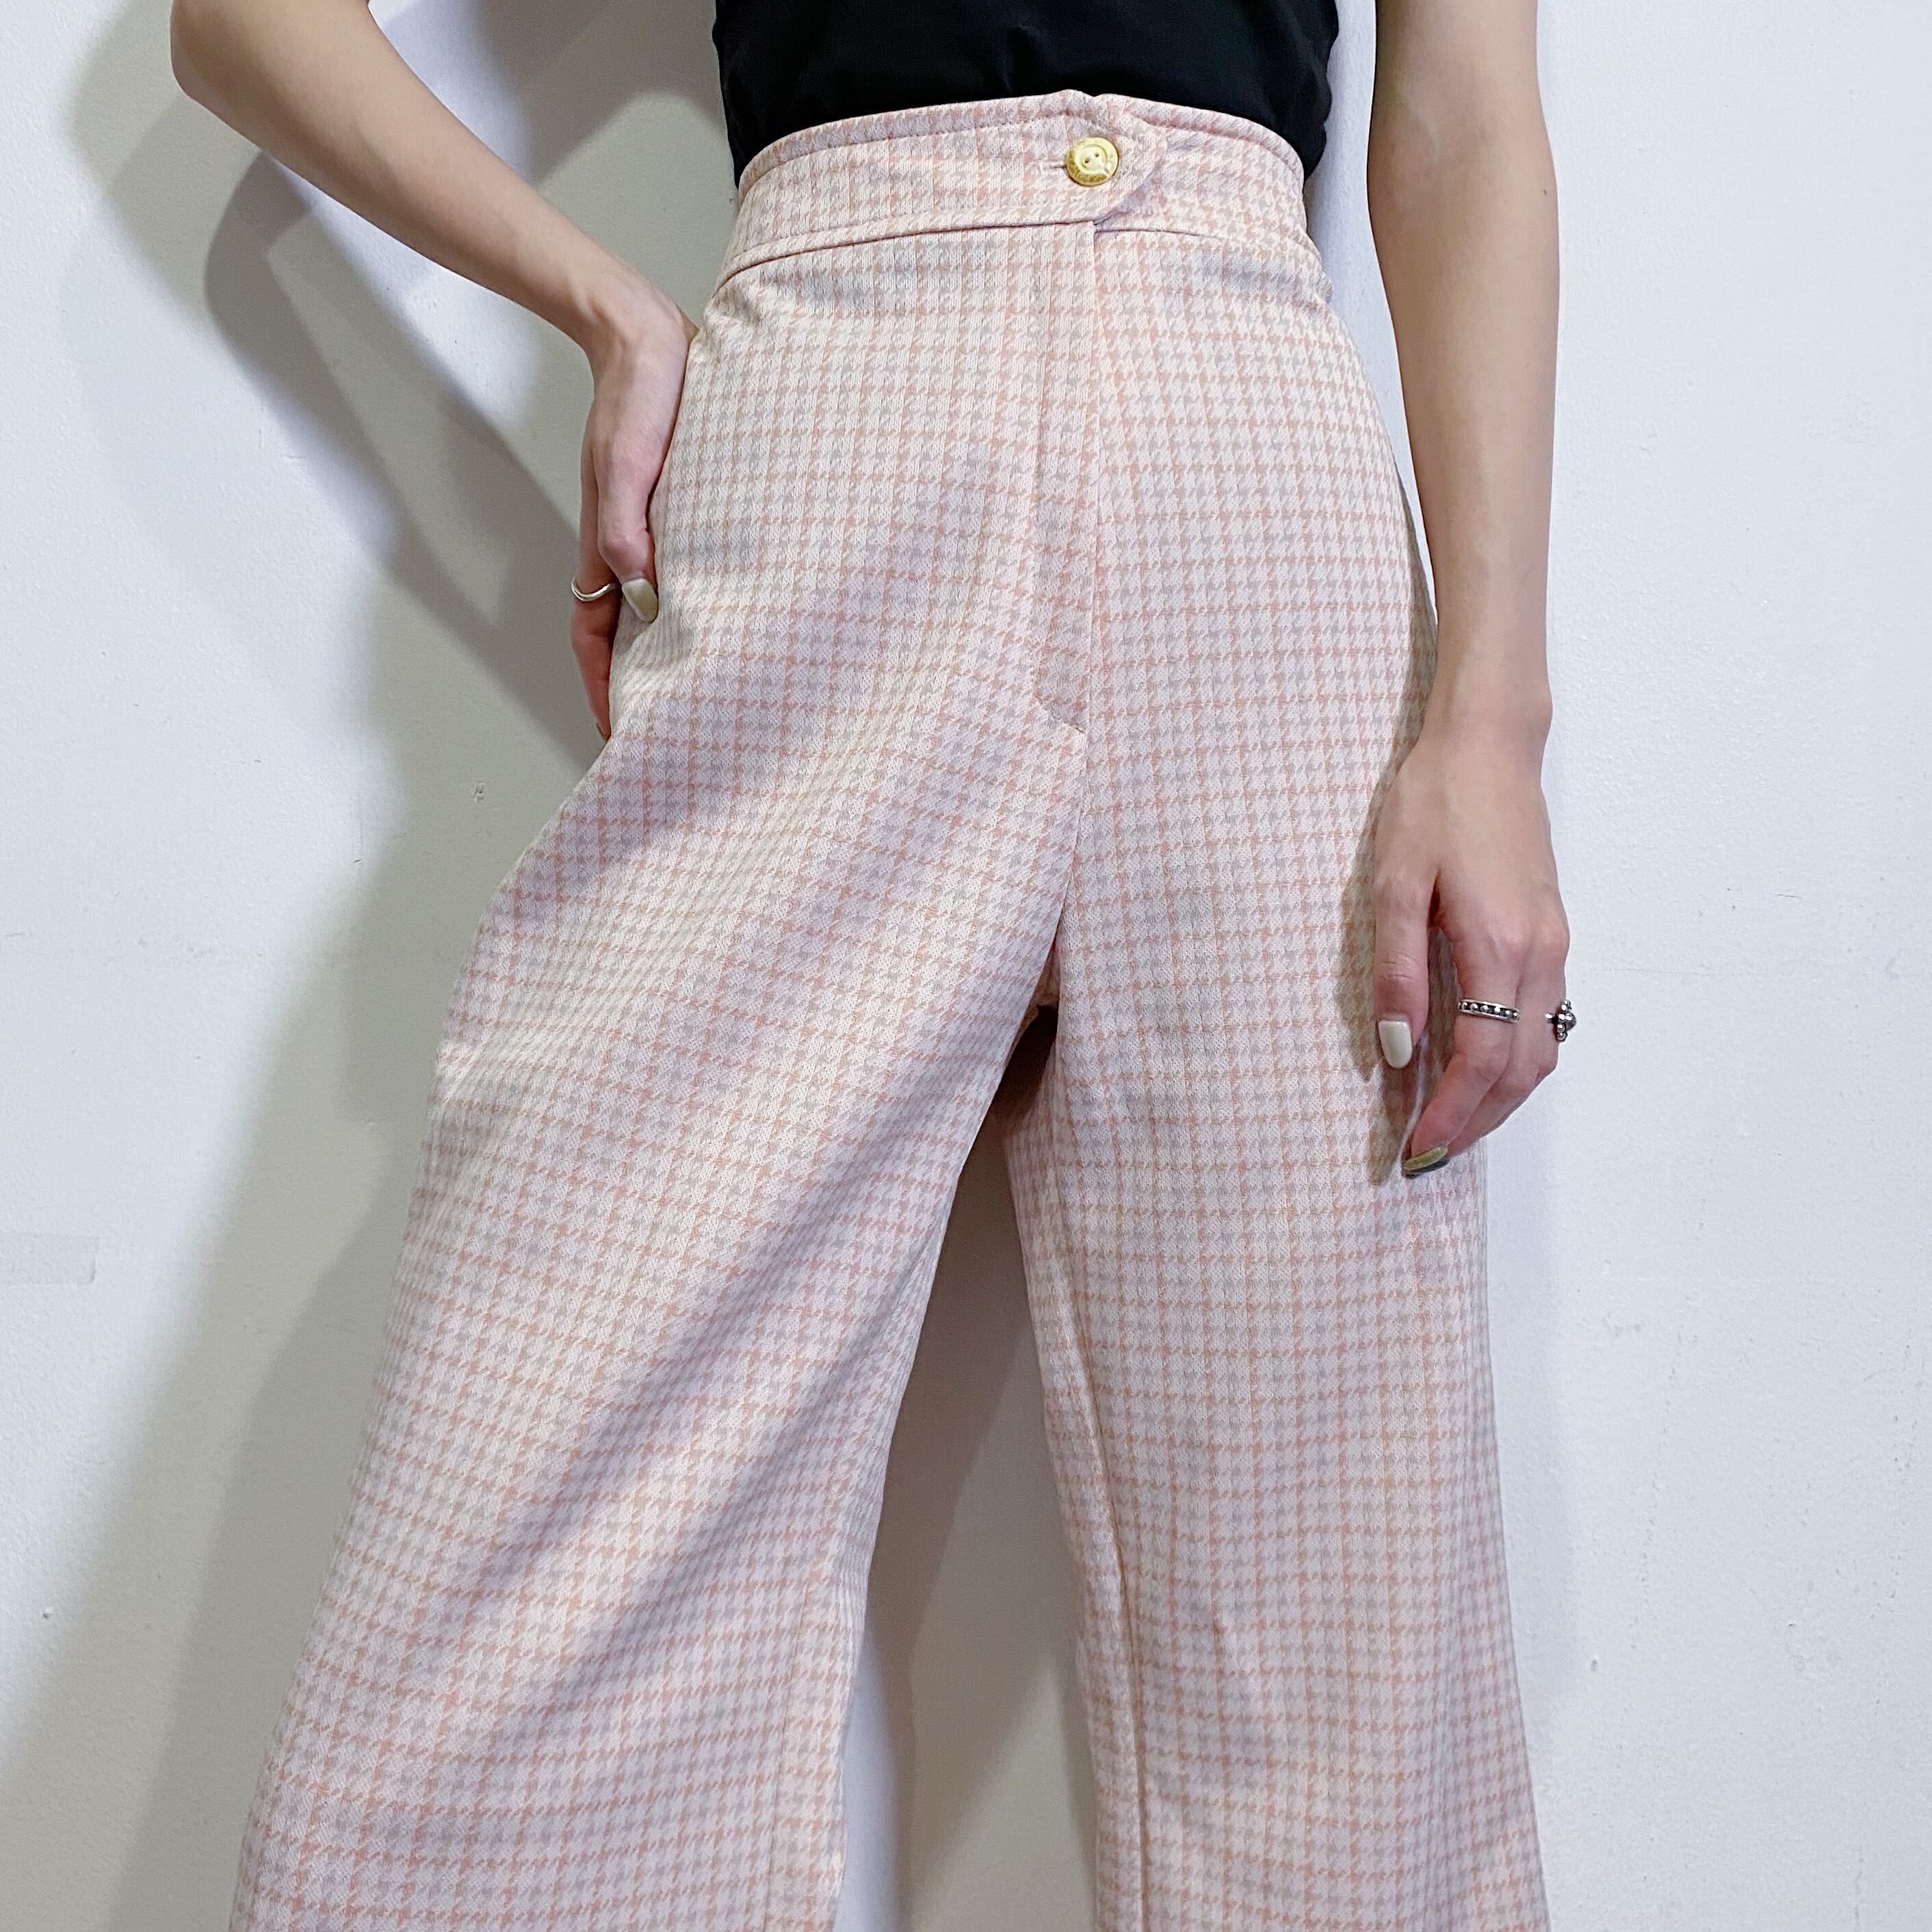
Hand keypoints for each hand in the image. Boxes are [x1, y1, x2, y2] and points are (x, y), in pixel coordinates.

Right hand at [572, 281, 697, 737]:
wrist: (649, 337)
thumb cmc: (638, 394)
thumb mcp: (631, 460)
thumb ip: (628, 522)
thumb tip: (637, 586)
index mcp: (608, 541)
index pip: (594, 632)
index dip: (600, 684)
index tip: (614, 730)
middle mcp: (628, 544)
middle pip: (621, 632)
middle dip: (633, 684)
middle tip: (664, 728)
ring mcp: (652, 528)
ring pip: (651, 606)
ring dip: (663, 650)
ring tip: (693, 692)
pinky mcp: (678, 509)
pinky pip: (679, 571)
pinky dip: (690, 605)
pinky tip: (720, 619)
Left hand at [1370, 717, 1568, 1169]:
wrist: (1489, 746)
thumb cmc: (1435, 805)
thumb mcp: (1395, 885)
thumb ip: (1396, 972)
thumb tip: (1399, 1050)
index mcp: (1498, 944)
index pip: (1484, 1057)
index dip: (1452, 1112)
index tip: (1418, 1148)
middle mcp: (1540, 953)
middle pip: (1522, 1069)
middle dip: (1478, 1120)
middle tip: (1430, 1154)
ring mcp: (1554, 943)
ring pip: (1542, 1049)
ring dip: (1502, 1097)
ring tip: (1452, 1124)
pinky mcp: (1552, 932)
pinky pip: (1546, 1018)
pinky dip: (1518, 1060)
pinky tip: (1481, 1069)